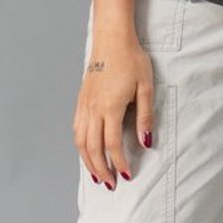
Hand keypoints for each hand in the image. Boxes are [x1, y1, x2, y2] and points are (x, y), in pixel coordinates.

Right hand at [75, 38, 153, 187]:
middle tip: (110, 184)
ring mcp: (84, 104)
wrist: (112, 38)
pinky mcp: (81, 100)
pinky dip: (80, 145)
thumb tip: (146, 141)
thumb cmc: (131, 59)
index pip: (112, 144)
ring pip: (80, 141)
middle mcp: (93, 108)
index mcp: (111, 107)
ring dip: (87, 161)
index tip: (126, 176)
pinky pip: (76, 129)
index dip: (119, 163)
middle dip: (101, 169)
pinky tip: (86, 152)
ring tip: (96, 175)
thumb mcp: (146, 86)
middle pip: (92, 148)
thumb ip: (145, 116)